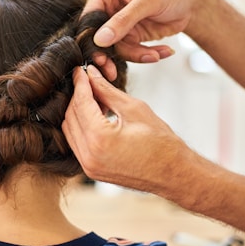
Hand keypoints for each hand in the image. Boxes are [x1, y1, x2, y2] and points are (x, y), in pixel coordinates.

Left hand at [62, 65, 185, 191]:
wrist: (175, 174)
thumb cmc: (162, 143)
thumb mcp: (134, 108)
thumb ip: (107, 90)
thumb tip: (91, 74)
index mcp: (100, 139)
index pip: (81, 103)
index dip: (80, 83)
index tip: (81, 70)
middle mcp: (89, 155)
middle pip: (71, 116)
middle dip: (78, 96)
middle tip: (89, 81)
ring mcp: (88, 166)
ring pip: (70, 130)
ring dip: (78, 111)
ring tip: (95, 98)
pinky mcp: (91, 170)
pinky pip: (76, 143)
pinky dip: (81, 126)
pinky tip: (95, 116)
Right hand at [84, 0, 204, 62]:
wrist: (191, 5)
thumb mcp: (148, 2)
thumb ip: (123, 20)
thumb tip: (100, 39)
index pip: (89, 18)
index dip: (91, 39)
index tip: (99, 57)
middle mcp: (108, 8)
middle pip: (98, 38)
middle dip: (109, 55)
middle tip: (111, 71)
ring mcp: (117, 25)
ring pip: (115, 49)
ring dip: (136, 55)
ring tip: (156, 54)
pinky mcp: (129, 38)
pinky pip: (130, 53)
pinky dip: (146, 55)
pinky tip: (163, 52)